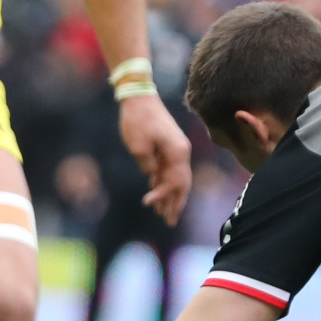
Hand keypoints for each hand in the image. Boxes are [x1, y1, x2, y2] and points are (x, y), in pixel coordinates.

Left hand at [119, 92, 192, 225]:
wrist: (139, 98)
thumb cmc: (138, 120)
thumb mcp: (138, 146)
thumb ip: (148, 165)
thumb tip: (152, 177)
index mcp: (177, 152)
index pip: (174, 182)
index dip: (163, 196)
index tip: (148, 205)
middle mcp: (181, 152)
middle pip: (182, 184)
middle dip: (175, 204)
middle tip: (169, 222)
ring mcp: (175, 150)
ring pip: (176, 179)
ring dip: (170, 196)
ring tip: (164, 214)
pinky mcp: (167, 147)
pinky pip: (168, 170)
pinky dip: (163, 184)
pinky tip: (156, 195)